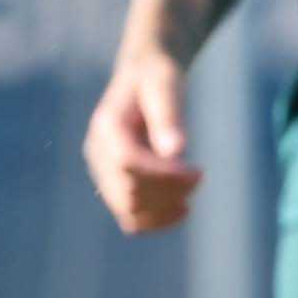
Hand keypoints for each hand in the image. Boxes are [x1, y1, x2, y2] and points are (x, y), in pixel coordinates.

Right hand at [84, 55, 199, 233]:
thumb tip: (176, 151)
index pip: (129, 164)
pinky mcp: (115, 182)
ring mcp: (104, 171)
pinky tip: (180, 210)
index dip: (165, 175)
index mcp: (106, 128)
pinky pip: (129, 215)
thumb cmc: (158, 78)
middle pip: (128, 192)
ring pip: (128, 210)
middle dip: (169, 192)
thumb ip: (169, 117)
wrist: (143, 77)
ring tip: (190, 198)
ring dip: (163, 210)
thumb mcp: (166, 87)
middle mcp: (99, 153)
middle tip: (199, 176)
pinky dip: (155, 220)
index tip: (198, 171)